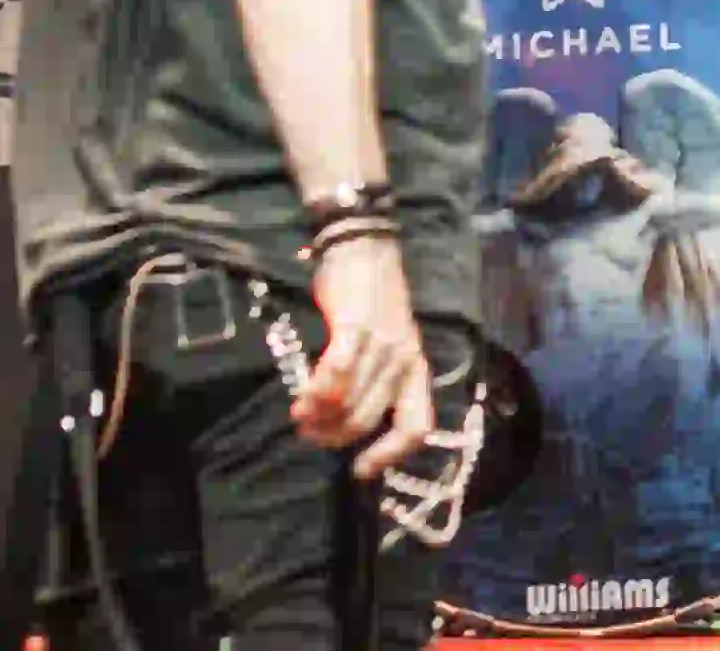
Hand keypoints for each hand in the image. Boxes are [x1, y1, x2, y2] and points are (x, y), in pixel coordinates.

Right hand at [297, 233, 433, 479]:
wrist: (365, 249)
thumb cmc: (372, 300)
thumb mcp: (387, 343)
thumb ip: (374, 379)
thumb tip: (342, 422)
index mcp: (417, 367)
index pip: (418, 426)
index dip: (391, 455)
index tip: (361, 470)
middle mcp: (405, 359)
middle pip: (370, 420)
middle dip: (335, 437)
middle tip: (310, 434)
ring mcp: (383, 343)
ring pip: (350, 401)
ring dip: (319, 418)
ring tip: (301, 418)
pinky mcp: (357, 327)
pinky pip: (337, 371)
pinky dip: (317, 392)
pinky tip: (302, 401)